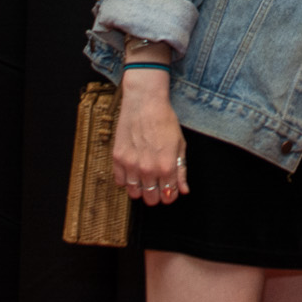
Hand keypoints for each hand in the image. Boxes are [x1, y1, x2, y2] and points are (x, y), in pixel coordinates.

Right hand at [111, 75, 189, 206]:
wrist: (144, 102)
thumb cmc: (165, 120)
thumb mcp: (179, 144)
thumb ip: (181, 170)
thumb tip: (183, 190)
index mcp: (166, 167)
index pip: (168, 197)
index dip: (170, 194)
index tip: (169, 188)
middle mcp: (148, 169)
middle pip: (151, 199)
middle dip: (156, 194)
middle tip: (156, 183)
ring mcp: (131, 165)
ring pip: (134, 194)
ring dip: (140, 189)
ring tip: (143, 177)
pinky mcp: (118, 158)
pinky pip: (120, 182)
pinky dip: (126, 179)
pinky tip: (132, 169)